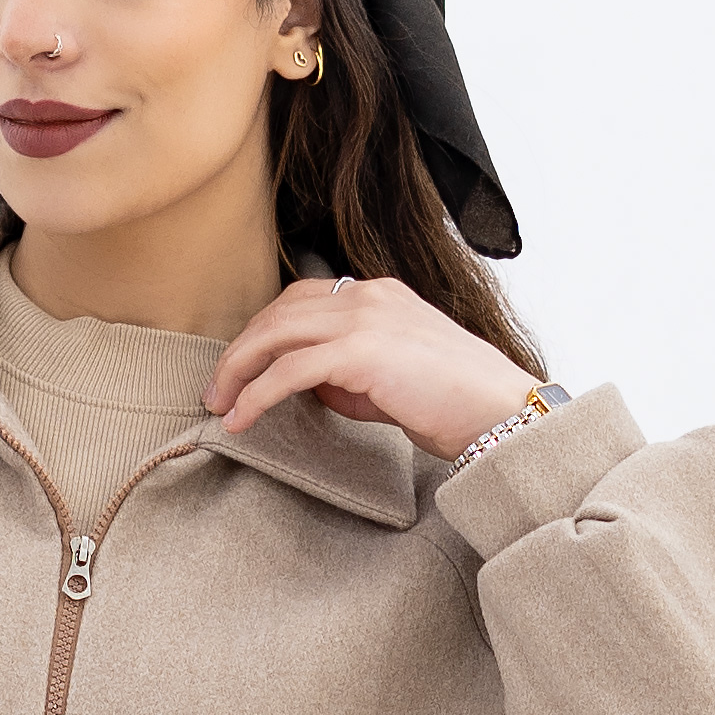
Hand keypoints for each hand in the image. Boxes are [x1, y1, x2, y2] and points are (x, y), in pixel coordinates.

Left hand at [202, 271, 538, 460]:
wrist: (498, 411)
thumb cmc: (454, 403)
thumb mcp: (390, 378)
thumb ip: (345, 373)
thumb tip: (300, 386)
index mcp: (379, 294)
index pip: (302, 299)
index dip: (264, 333)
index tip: (242, 370)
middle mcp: (368, 296)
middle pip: (279, 312)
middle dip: (240, 352)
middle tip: (216, 391)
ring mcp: (365, 319)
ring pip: (276, 335)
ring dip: (239, 371)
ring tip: (220, 405)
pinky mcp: (360, 353)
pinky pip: (289, 371)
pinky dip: (257, 395)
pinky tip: (242, 419)